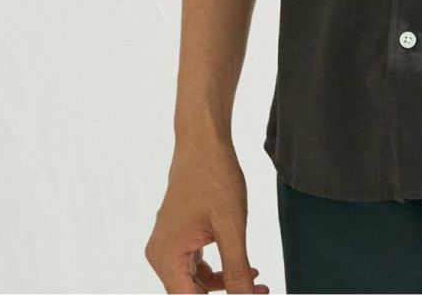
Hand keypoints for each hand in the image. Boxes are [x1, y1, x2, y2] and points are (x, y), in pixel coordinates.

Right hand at [144, 139, 269, 293]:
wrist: (203, 141)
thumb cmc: (214, 177)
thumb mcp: (231, 226)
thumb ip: (236, 269)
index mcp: (167, 257)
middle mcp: (161, 256)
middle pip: (191, 294)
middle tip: (261, 291)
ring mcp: (168, 246)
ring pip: (195, 282)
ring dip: (225, 285)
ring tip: (259, 282)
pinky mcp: (178, 237)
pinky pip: (196, 266)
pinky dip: (219, 269)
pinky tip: (246, 266)